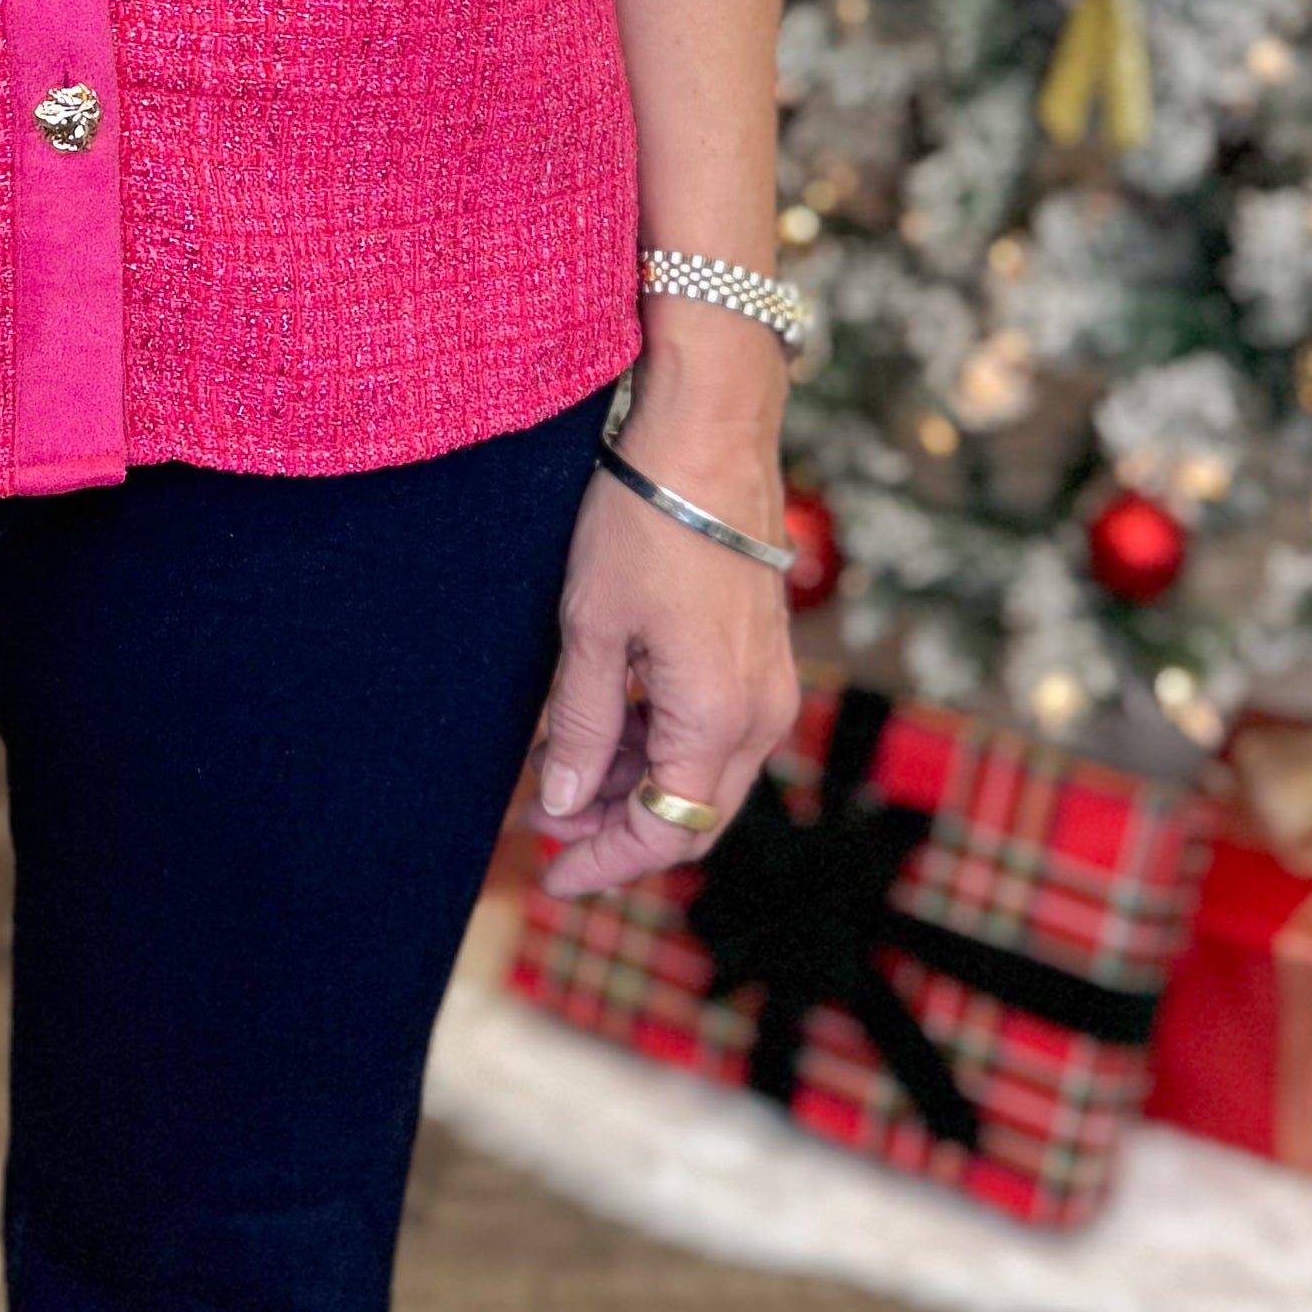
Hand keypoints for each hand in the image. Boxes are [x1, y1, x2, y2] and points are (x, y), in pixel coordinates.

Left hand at [532, 355, 799, 898]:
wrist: (706, 436)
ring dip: (635, 785)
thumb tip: (564, 805)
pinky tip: (604, 727)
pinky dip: (659, 745)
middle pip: (692, 816)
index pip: (664, 831)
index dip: (604, 862)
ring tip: (559, 771)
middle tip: (544, 825)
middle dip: (617, 831)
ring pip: (702, 775)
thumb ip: (583, 728)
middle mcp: (758, 716)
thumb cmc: (643, 524)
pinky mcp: (762, 657)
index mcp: (715, 720)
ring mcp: (767, 686)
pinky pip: (713, 731)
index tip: (549, 874)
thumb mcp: (591, 630)